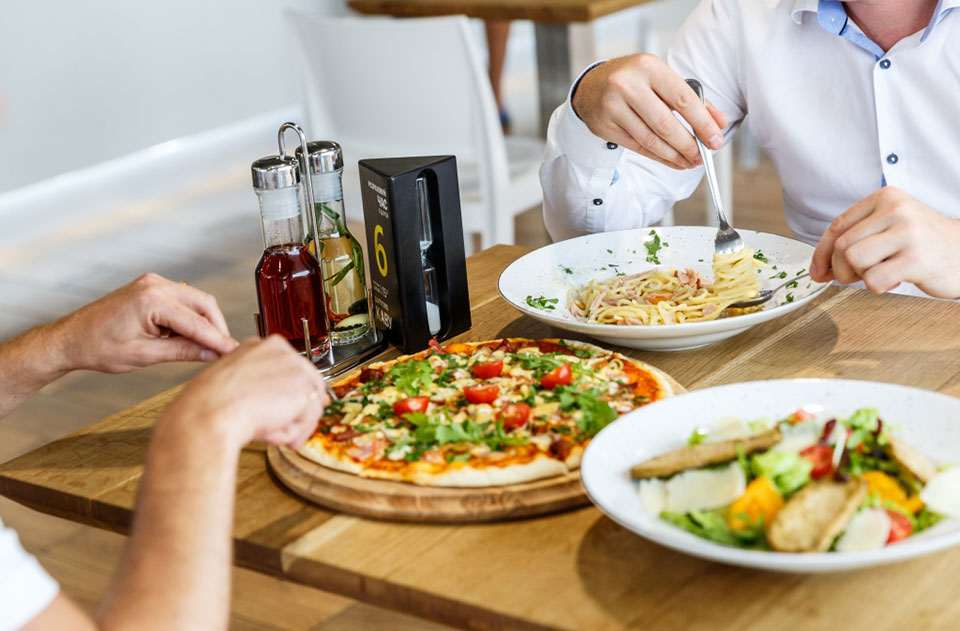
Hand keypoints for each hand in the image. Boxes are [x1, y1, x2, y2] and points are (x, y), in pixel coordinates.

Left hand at [53, 273, 237, 372]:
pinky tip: (188, 337)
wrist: (69, 339)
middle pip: (204, 304)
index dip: (218, 340)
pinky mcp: (150, 287)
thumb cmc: (98, 347)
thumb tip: (211, 353)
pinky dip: (190, 317)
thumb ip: (182, 352)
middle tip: (224, 351)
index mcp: (152, 299)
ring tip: (207, 347)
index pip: (197, 322)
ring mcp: (152, 283)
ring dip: (204, 322)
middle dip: (216, 327)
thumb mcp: (145, 355)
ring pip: (196, 300)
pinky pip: (182, 300)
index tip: (234, 353)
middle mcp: (155, 284)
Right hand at [160, 336, 329, 450]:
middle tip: (281, 431)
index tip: (285, 409)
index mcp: (260, 346)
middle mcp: (281, 352)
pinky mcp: (303, 390)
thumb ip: (263, 385)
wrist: (208, 414)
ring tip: (267, 434)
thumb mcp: (236, 386)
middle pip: (306, 385)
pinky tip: (269, 433)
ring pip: (308, 405)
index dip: (290, 394)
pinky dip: (289, 434)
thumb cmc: (210, 404)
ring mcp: (294, 368)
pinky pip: (306, 420)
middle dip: (297, 413)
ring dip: (290, 426)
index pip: (290, 369)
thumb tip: (288, 400)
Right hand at [571, 54, 727, 169]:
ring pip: (651, 140)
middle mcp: (628, 85)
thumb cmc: (634, 80)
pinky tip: (672, 160)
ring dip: (674, 155)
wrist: (591, 85)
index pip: (683, 99)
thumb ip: (693, 99)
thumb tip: (718, 122)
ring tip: (690, 162)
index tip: (715, 140)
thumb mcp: (663, 79)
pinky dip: (658, 157)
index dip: (702, 123)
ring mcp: (613, 106)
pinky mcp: (605, 126)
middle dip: (689, 145)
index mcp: (649, 67)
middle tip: (703, 156)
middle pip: (666, 124)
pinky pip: (637, 147)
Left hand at [810, 187, 959, 297]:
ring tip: (881, 274)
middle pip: (843, 246)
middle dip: (841, 269)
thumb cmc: (923, 243)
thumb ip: (857, 236)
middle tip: (856, 277)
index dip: (821, 253)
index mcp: (886, 198)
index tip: (817, 271)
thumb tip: (818, 267)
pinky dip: (877, 287)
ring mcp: (908, 233)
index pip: (838, 226)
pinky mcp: (916, 259)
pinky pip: (874, 279)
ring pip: (854, 260)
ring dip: (861, 277)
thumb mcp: (891, 225)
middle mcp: (896, 210)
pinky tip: (895, 281)